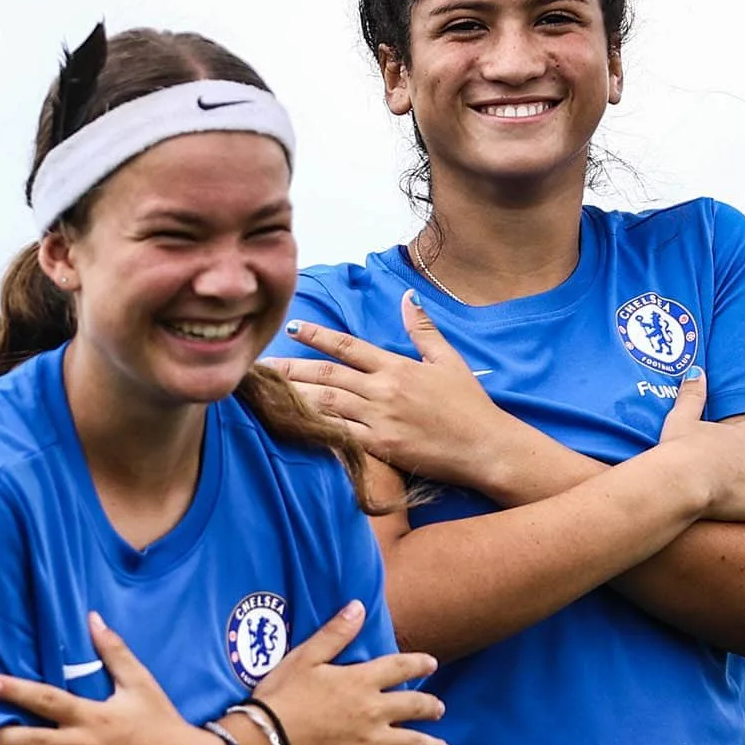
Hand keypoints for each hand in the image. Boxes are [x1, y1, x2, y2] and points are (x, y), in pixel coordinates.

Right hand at [250, 600, 447, 744]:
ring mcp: (371, 742)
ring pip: (414, 743)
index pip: (400, 667)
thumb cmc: (280, 695)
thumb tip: (358, 606)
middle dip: (431, 707)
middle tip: (439, 710)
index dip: (419, 664)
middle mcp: (373, 710)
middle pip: (415, 706)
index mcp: (360, 680)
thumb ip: (335, 633)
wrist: (264, 739)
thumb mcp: (304, 657)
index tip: (431, 664)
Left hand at [268, 293, 530, 487]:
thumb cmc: (470, 406)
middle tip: (259, 365)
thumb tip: (408, 297)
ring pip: (326, 403)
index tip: (292, 328)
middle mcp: (383, 390)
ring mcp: (379, 420)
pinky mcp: (380, 447)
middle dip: (290, 368)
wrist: (485, 447)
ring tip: (266, 393)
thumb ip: (423, 330)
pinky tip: (291, 425)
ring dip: (293, 396)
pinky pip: (339, 436)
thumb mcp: (449, 361)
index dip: (317, 336)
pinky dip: (314, 429)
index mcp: (397, 366)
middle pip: (326, 375)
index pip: (348, 346)